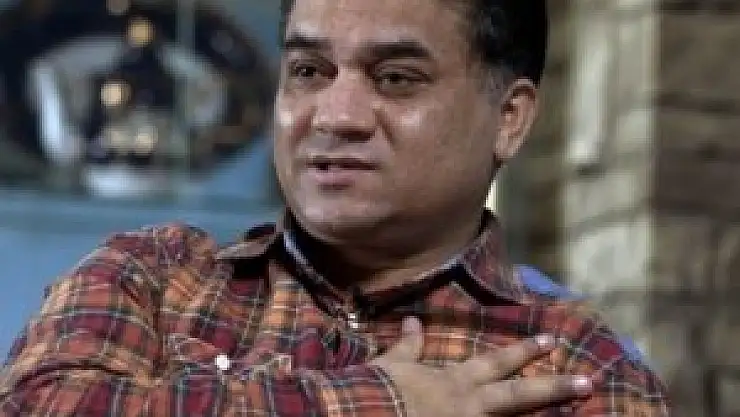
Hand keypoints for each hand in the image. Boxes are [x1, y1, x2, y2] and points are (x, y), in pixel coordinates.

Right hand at [371, 317, 591, 415]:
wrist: (368, 416)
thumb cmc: (380, 391)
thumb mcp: (393, 365)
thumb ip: (409, 346)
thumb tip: (414, 321)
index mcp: (455, 382)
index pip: (497, 363)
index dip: (524, 352)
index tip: (552, 341)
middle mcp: (470, 406)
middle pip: (518, 395)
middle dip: (553, 388)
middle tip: (587, 381)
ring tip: (578, 413)